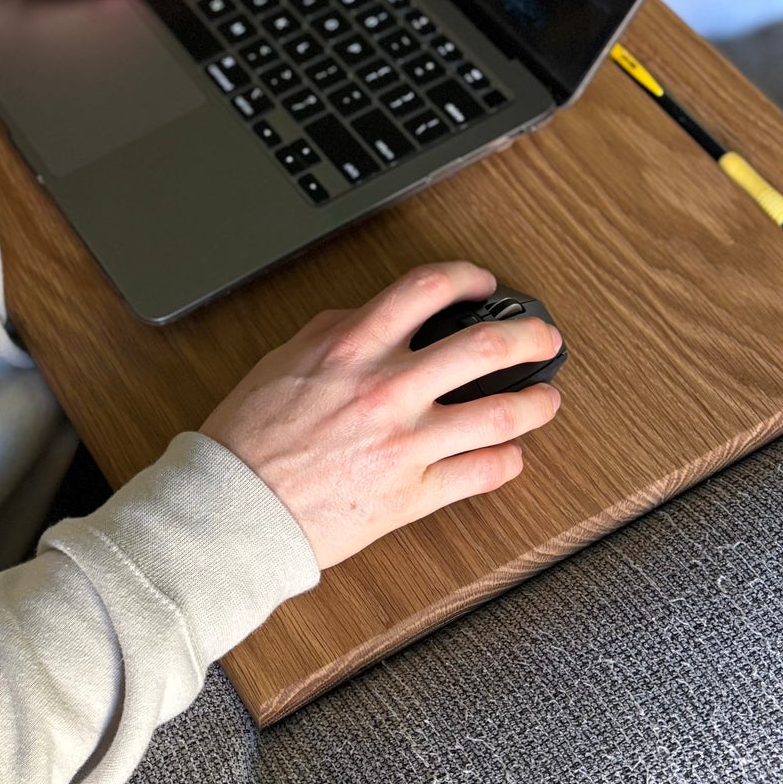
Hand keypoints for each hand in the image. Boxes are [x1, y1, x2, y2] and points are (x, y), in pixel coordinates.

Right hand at [199, 262, 561, 570]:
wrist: (237, 505)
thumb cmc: (252, 435)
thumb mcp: (285, 358)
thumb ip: (336, 331)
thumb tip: (377, 317)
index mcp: (352, 347)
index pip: (426, 289)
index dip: (466, 278)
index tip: (482, 285)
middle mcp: (387, 389)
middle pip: (485, 347)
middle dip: (529, 336)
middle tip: (543, 337)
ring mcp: (406, 443)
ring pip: (500, 414)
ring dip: (536, 403)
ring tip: (546, 397)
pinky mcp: (413, 493)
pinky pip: (482, 473)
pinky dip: (508, 460)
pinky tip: (511, 453)